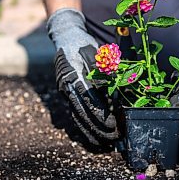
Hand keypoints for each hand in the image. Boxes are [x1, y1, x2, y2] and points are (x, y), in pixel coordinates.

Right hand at [47, 9, 116, 143]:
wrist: (65, 38)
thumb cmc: (82, 44)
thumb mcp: (94, 52)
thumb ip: (101, 69)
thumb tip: (109, 88)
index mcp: (74, 76)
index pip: (89, 100)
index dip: (101, 114)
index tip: (113, 124)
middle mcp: (67, 87)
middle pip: (82, 113)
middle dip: (98, 128)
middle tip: (114, 137)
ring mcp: (65, 92)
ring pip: (77, 117)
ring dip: (91, 131)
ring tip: (105, 141)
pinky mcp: (67, 95)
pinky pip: (74, 113)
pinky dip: (84, 126)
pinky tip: (93, 135)